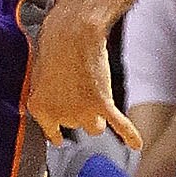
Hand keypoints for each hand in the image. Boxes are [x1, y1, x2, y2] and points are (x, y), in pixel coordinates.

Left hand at [21, 0, 142, 150]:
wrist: (72, 32)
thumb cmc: (53, 44)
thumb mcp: (38, 71)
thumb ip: (45, 91)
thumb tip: (52, 97)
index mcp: (39, 107)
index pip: (51, 131)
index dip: (56, 132)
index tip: (59, 139)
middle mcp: (61, 115)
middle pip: (75, 125)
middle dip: (78, 111)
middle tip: (79, 90)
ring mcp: (82, 111)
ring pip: (94, 128)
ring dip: (97, 118)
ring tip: (96, 100)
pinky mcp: (102, 104)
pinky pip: (119, 125)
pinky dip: (129, 134)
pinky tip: (136, 144)